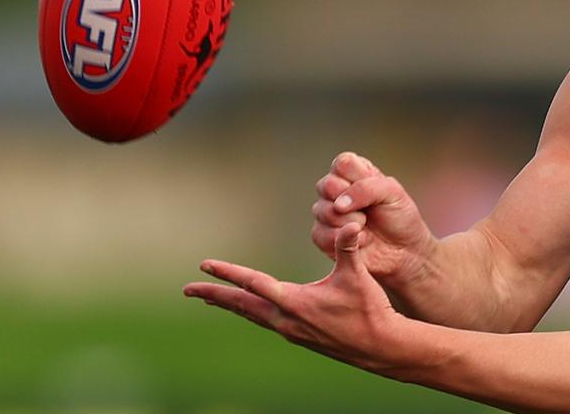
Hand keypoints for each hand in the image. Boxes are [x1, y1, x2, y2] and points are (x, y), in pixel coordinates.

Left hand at [184, 222, 405, 374]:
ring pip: (252, 315)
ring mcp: (291, 331)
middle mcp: (286, 320)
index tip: (204, 266)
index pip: (253, 284)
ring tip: (213, 299)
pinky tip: (252, 310)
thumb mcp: (358, 276)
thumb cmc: (369, 310)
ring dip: (231, 305)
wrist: (380, 346)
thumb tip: (351, 221)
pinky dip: (251, 312)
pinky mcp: (300, 336)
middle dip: (214, 296)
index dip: (227, 273)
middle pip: (241, 305)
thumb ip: (348, 247)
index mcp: (295, 303)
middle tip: (188, 290)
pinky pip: (266, 322)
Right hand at [312, 152, 437, 291]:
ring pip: (323, 210)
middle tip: (369, 213)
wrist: (402, 250)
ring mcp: (326, 212)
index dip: (356, 179)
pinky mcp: (322, 236)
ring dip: (350, 222)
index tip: (375, 191)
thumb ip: (366, 189)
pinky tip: (359, 241)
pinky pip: (319, 234)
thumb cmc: (399, 217)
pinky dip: (343, 239)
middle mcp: (336, 189)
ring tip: (365, 227)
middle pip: (326, 185)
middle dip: (352, 203)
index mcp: (353, 171)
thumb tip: (337, 205)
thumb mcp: (393, 193)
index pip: (341, 164)